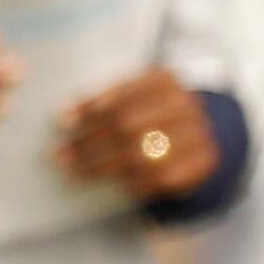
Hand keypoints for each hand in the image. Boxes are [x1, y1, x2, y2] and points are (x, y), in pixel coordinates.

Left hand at [55, 68, 218, 201]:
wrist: (201, 136)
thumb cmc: (154, 115)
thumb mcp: (134, 98)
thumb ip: (104, 104)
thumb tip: (65, 117)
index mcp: (166, 80)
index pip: (124, 91)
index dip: (91, 106)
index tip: (63, 121)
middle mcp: (186, 103)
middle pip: (129, 124)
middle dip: (90, 142)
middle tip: (61, 155)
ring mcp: (198, 133)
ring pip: (142, 154)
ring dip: (102, 167)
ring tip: (76, 172)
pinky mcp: (203, 162)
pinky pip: (160, 177)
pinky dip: (133, 182)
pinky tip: (114, 184)